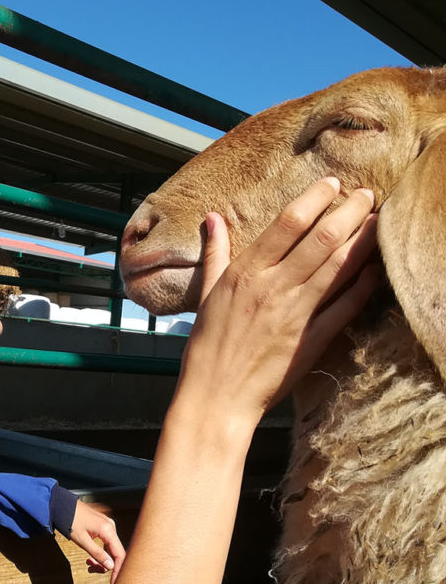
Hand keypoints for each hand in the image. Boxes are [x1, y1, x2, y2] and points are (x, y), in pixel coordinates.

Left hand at [69, 501, 124, 583]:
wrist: (63, 506)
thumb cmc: (71, 521)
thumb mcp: (82, 541)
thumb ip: (97, 554)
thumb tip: (110, 566)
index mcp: (108, 530)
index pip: (119, 555)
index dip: (118, 570)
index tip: (114, 582)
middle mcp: (111, 527)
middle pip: (115, 553)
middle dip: (104, 565)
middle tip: (91, 570)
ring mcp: (108, 527)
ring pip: (110, 550)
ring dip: (100, 560)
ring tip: (89, 564)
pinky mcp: (104, 527)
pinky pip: (106, 544)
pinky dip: (99, 552)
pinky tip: (90, 557)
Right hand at [179, 178, 379, 427]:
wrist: (216, 399)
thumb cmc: (206, 349)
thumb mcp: (206, 295)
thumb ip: (215, 254)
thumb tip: (213, 218)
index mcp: (245, 273)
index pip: (288, 222)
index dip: (316, 198)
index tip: (333, 184)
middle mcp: (273, 288)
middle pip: (321, 238)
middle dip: (350, 211)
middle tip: (368, 195)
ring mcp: (294, 315)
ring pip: (338, 267)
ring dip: (363, 240)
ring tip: (379, 221)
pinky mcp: (310, 341)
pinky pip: (344, 308)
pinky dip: (363, 286)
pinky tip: (375, 270)